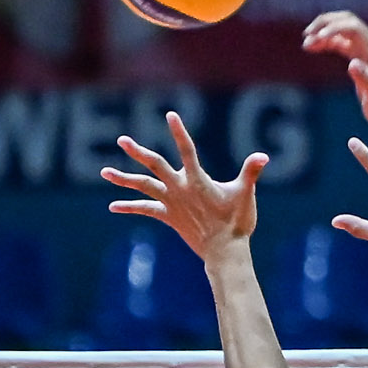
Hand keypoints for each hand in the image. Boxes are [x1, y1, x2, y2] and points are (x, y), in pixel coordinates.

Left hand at [101, 112, 268, 260]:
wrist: (224, 252)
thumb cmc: (237, 223)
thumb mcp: (245, 195)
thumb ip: (251, 172)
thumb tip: (263, 156)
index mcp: (198, 180)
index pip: (187, 150)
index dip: (179, 132)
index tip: (170, 115)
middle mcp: (180, 189)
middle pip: (155, 166)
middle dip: (138, 152)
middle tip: (122, 140)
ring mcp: (171, 203)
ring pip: (143, 187)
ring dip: (124, 179)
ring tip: (104, 172)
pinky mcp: (168, 217)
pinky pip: (145, 210)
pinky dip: (129, 207)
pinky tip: (113, 206)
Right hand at [302, 11, 367, 132]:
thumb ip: (366, 79)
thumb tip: (352, 64)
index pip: (354, 28)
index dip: (334, 28)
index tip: (317, 37)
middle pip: (347, 21)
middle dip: (326, 24)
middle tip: (307, 34)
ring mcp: (364, 49)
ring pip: (341, 29)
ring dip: (323, 32)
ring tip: (306, 43)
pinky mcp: (357, 55)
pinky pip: (339, 41)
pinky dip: (325, 41)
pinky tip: (312, 47)